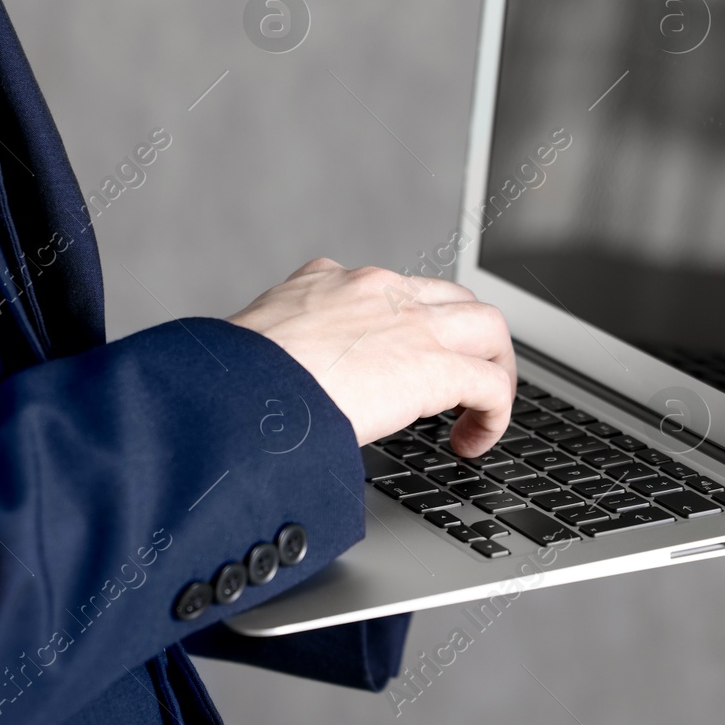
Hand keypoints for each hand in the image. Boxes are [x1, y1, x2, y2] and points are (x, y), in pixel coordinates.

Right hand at [228, 258, 515, 455]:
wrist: (237, 390)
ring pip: (488, 327)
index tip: (405, 358)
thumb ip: (280, 350)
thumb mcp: (255, 345)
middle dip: (468, 339)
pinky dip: (494, 413)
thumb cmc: (230, 380)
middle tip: (463, 380)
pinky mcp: (430, 365)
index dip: (412, 326)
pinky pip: (491, 384)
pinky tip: (472, 441)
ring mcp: (409, 321)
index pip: (393, 289)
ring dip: (494, 368)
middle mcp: (376, 290)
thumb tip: (268, 390)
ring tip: (482, 408)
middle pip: (453, 299)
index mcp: (331, 282)